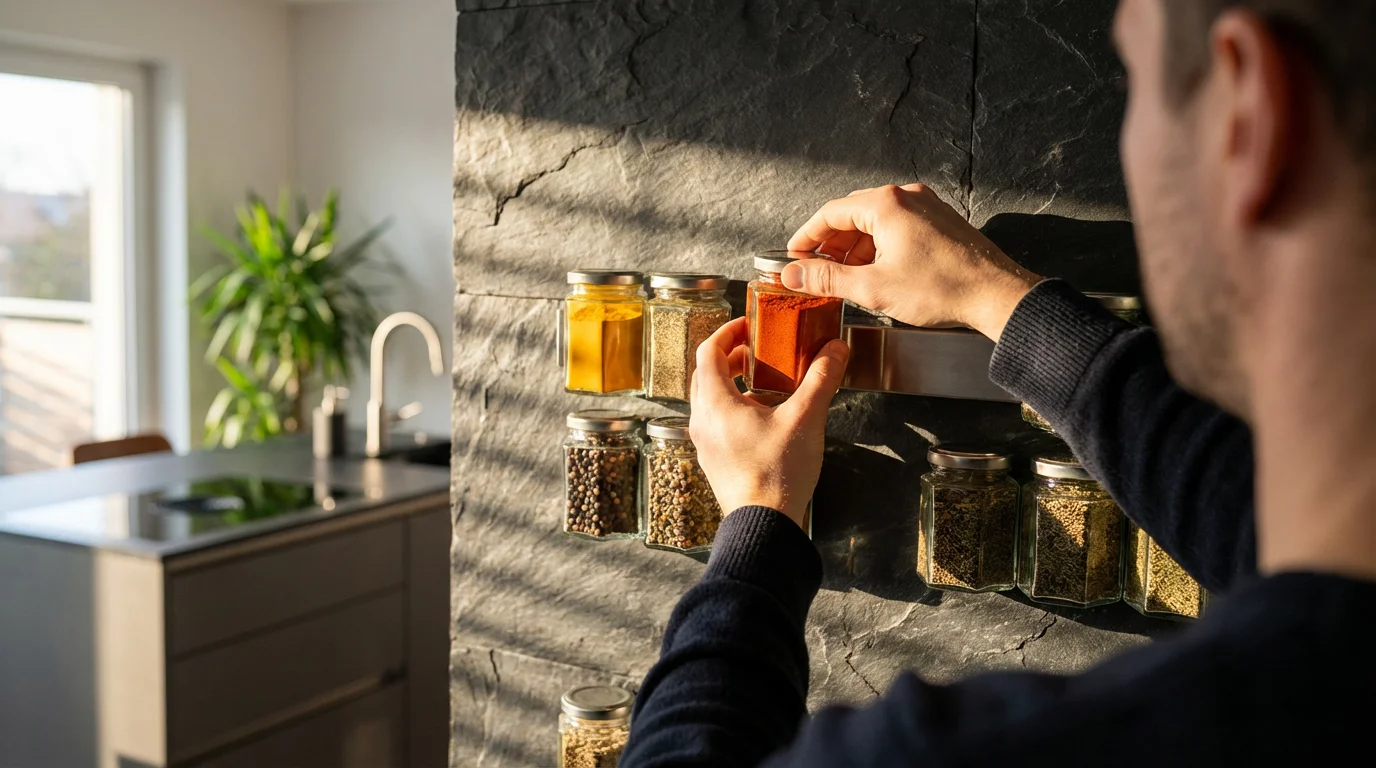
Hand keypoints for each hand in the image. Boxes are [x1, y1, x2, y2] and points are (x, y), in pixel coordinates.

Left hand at [689, 317, 848, 528]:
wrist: (764, 525)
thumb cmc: (777, 472)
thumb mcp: (804, 418)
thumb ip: (820, 379)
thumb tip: (835, 348)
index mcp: (715, 402)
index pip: (709, 351)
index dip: (728, 332)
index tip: (749, 326)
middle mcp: (702, 420)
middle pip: (707, 374)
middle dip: (732, 357)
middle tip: (760, 351)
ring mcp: (705, 443)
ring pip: (711, 400)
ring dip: (735, 385)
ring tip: (767, 384)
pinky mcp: (715, 461)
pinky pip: (718, 423)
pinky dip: (735, 409)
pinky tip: (766, 418)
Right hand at [785, 184, 1042, 340]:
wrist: (995, 295)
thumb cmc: (943, 288)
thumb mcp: (873, 288)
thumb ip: (827, 279)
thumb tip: (795, 275)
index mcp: (886, 205)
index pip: (830, 213)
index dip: (806, 237)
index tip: (794, 257)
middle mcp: (906, 197)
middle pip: (852, 214)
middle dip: (830, 244)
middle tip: (815, 270)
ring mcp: (925, 207)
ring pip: (875, 222)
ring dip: (854, 248)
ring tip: (844, 277)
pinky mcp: (938, 221)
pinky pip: (897, 227)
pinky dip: (878, 246)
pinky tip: (875, 271)